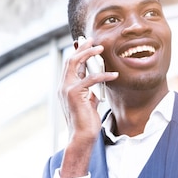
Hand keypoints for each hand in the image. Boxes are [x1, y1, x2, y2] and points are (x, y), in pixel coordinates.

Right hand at [57, 38, 117, 177]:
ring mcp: (67, 89)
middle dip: (82, 48)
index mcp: (65, 88)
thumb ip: (90, 93)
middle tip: (94, 40)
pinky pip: (90, 79)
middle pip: (71, 60)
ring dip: (89, 54)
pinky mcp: (75, 94)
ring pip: (76, 63)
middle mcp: (63, 86)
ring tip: (101, 48)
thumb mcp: (88, 103)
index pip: (70, 65)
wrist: (81, 137)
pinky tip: (114, 75)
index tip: (88, 44)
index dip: (79, 53)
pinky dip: (103, 75)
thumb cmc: (86, 123)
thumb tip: (96, 86)